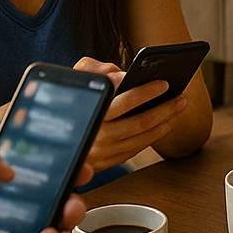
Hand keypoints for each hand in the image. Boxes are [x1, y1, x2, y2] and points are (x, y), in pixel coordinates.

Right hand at [73, 57, 187, 172]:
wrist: (50, 135)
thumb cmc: (71, 98)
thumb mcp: (74, 77)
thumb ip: (95, 69)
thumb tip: (121, 74)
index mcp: (90, 111)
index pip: (123, 101)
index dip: (145, 92)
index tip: (164, 83)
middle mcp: (96, 135)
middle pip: (139, 122)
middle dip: (164, 108)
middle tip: (182, 97)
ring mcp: (102, 152)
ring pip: (140, 138)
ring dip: (163, 122)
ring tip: (177, 108)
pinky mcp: (105, 162)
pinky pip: (134, 150)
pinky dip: (152, 137)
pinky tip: (163, 125)